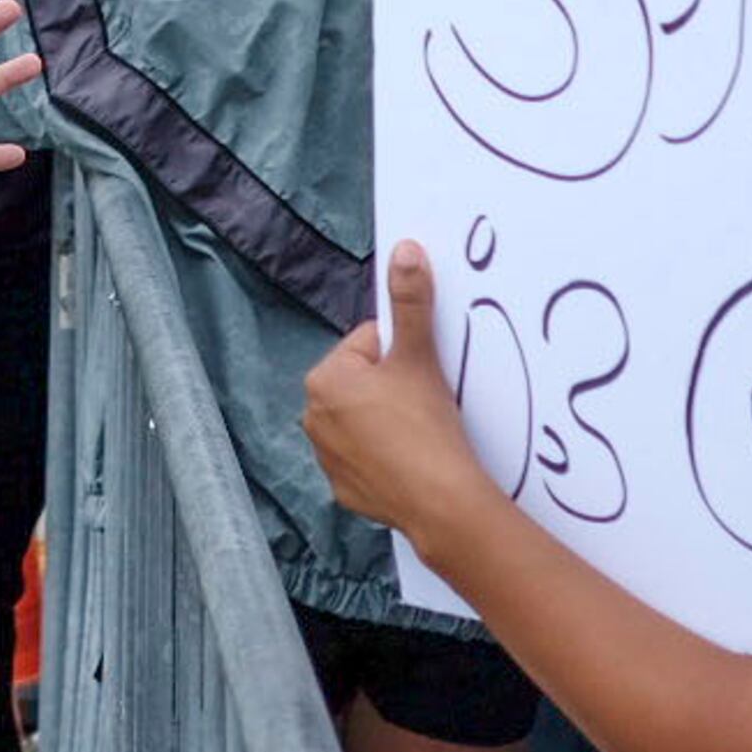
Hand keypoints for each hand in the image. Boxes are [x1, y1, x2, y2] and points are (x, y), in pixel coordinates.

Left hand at [300, 244, 505, 552]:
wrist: (438, 501)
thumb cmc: (423, 425)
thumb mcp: (418, 357)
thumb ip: (410, 302)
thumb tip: (405, 250)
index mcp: (324, 379)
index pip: (370, 345)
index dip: (403, 355)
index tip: (421, 375)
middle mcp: (312, 417)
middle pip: (365, 384)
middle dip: (393, 388)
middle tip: (424, 404)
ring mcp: (326, 457)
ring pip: (367, 421)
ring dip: (389, 421)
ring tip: (420, 434)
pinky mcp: (343, 489)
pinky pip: (369, 459)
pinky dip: (387, 457)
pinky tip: (411, 461)